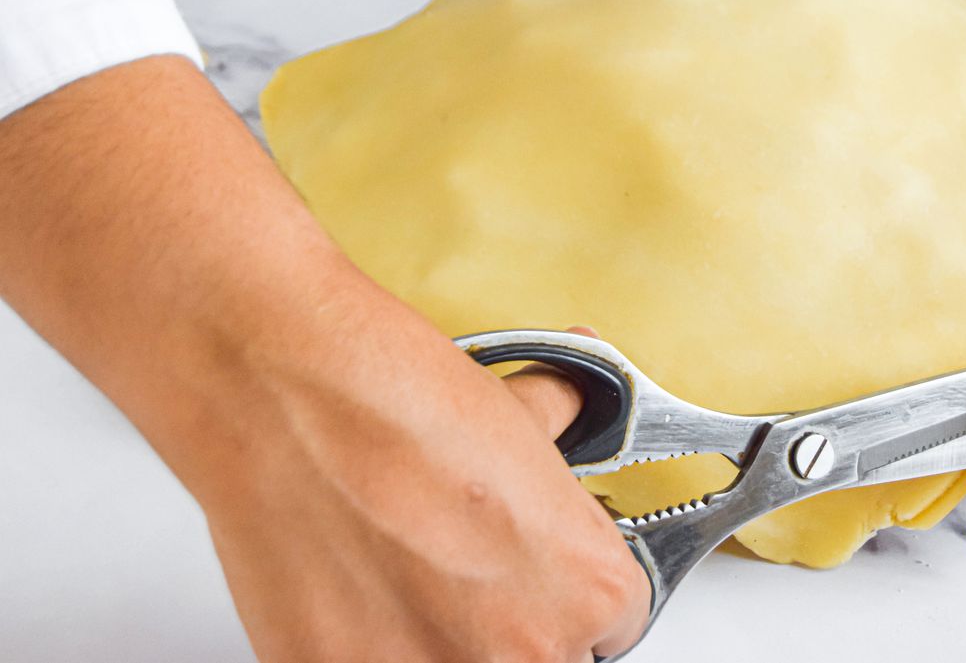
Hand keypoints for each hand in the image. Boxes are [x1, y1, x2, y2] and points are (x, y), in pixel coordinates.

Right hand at [0, 58, 646, 660]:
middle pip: (544, 658)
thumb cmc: (396, 403)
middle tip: (461, 573)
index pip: (611, 624)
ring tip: (400, 578)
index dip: (566, 589)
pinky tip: (350, 590)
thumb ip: (559, 454)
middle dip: (509, 619)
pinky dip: (364, 643)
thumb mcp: (524, 420)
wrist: (287, 395)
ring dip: (440, 639)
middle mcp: (523, 655)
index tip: (535, 572)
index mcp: (587, 589)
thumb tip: (565, 414)